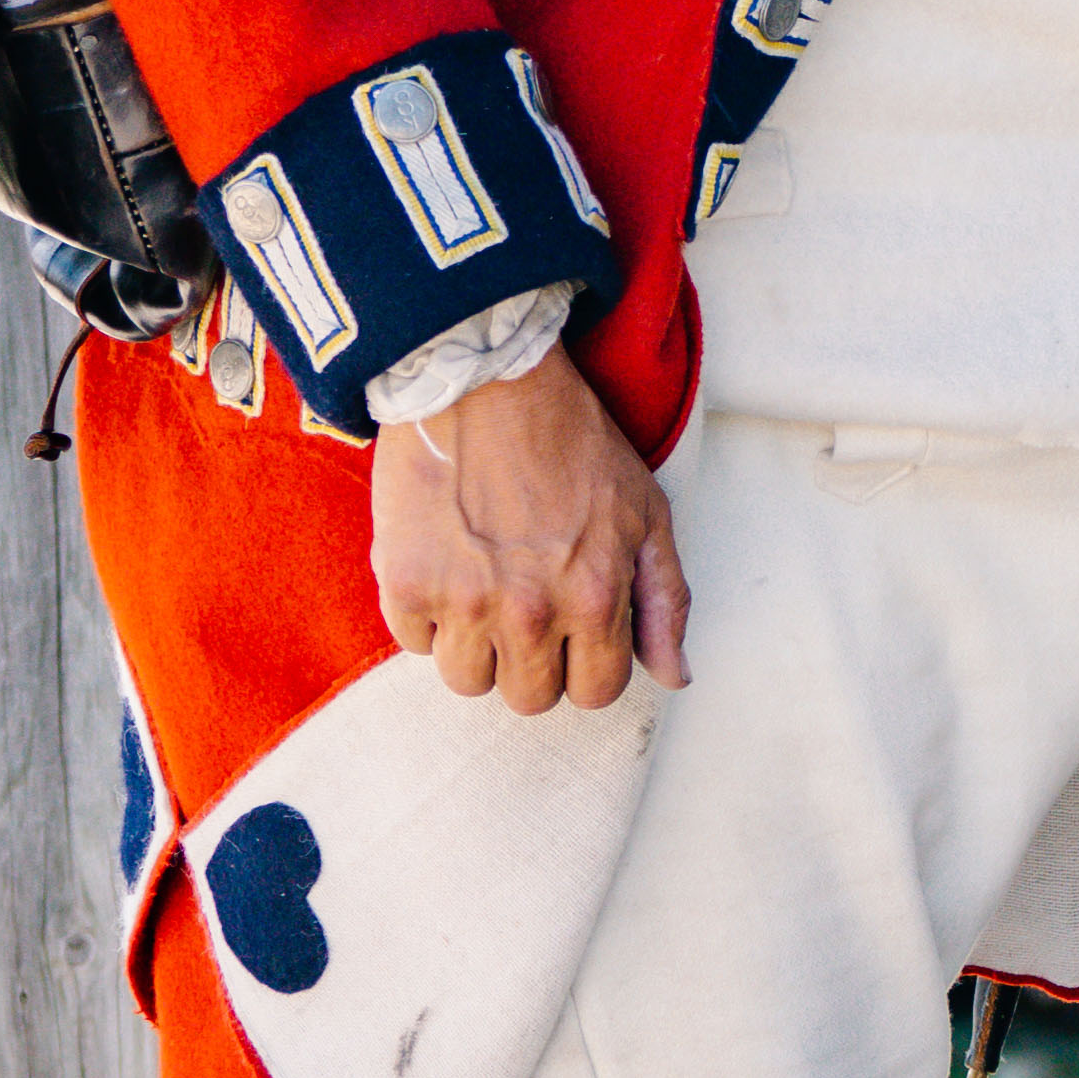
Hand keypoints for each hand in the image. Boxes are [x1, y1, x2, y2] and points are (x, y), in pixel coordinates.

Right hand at [371, 351, 688, 708]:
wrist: (484, 379)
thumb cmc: (573, 439)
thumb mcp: (645, 512)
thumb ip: (664, 601)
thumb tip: (673, 677)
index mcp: (594, 599)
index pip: (594, 692)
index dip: (588, 665)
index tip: (574, 631)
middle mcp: (529, 612)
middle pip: (529, 698)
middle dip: (533, 661)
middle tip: (526, 605)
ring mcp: (462, 601)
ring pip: (467, 681)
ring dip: (476, 646)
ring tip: (484, 587)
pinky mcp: (405, 582)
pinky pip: (412, 642)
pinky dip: (426, 615)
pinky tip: (445, 565)